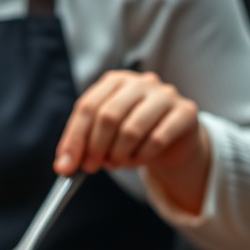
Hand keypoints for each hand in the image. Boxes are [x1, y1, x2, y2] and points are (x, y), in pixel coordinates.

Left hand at [54, 70, 210, 211]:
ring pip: (132, 129)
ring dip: (119, 154)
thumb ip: (82, 145)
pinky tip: (138, 159)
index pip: (87, 106)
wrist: (174, 140)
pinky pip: (157, 139)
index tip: (65, 165)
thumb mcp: (104, 135)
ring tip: (117, 163)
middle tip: (91, 167)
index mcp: (114, 81)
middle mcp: (140, 82)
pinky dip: (142, 156)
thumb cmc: (132, 134)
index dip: (74, 138)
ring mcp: (166, 94)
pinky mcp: (186, 111)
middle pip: (108, 116)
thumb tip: (63, 166)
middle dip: (95, 148)